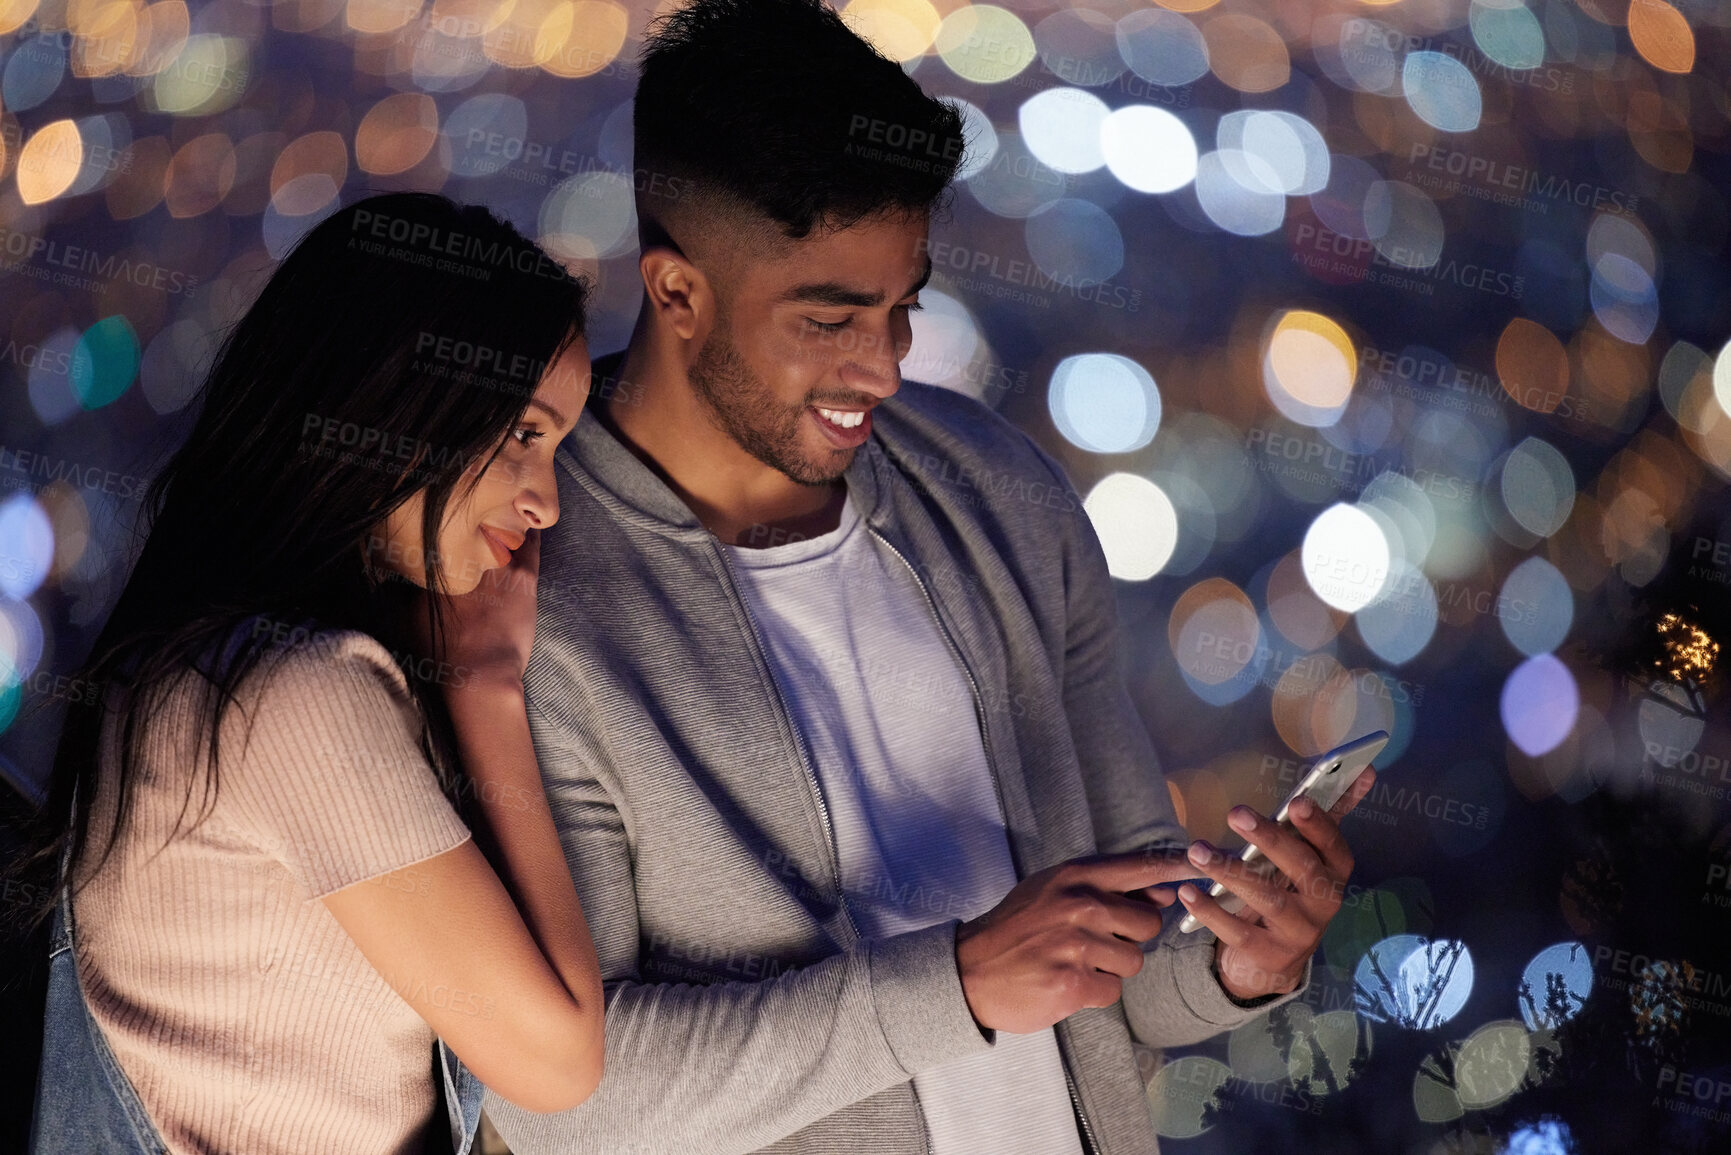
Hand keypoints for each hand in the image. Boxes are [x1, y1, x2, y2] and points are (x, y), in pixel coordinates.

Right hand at [410, 528, 540, 694]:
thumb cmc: (442, 654)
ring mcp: (496, 564)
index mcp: (435, 564)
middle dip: (473, 523)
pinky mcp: (523, 575)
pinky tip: (530, 524)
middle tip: (476, 522)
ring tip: (505, 518)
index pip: (440, 537)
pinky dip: (530, 532)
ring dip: (502, 522)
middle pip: (472, 527)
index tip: (449, 534)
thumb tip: (390, 580)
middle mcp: (466, 556)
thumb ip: (400, 593)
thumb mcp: (407, 621)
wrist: (480, 675)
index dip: (445, 535)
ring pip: (502, 528)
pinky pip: (531, 543)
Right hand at [955, 850, 1195, 1033]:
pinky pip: (1112, 989)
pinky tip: (1065, 982)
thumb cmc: (1017, 928)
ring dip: (1111, 967)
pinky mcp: (1073, 982)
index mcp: (1076, 876)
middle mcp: (1080, 905)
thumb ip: (1105, 888)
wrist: (971, 969)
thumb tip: (1164, 890)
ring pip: (1133, 960)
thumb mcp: (1053, 891)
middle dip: (1129, 936)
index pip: (1141, 867)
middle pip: (1148, 922)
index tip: (1203, 862)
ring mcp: (1077, 944)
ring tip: (1075, 962)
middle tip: (1094, 941)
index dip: (1176, 867)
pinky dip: (1094, 991)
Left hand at [1152, 766, 1375, 1000]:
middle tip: (1236, 812)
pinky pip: (1238, 932)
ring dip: (1230, 871)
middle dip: (1270, 839)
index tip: (1297, 802)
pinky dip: (1211, 911)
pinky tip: (1188, 892)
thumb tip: (1365, 769)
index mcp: (1334, 873)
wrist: (1274, 962)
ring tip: (1197, 850)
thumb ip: (1326, 817)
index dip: (1319, 826)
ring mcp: (1298, 933)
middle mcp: (1324, 904)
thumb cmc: (1291, 892)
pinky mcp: (1268, 955)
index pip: (1335, 847)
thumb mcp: (1309, 858)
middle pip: (1301, 869)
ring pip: (1267, 899)